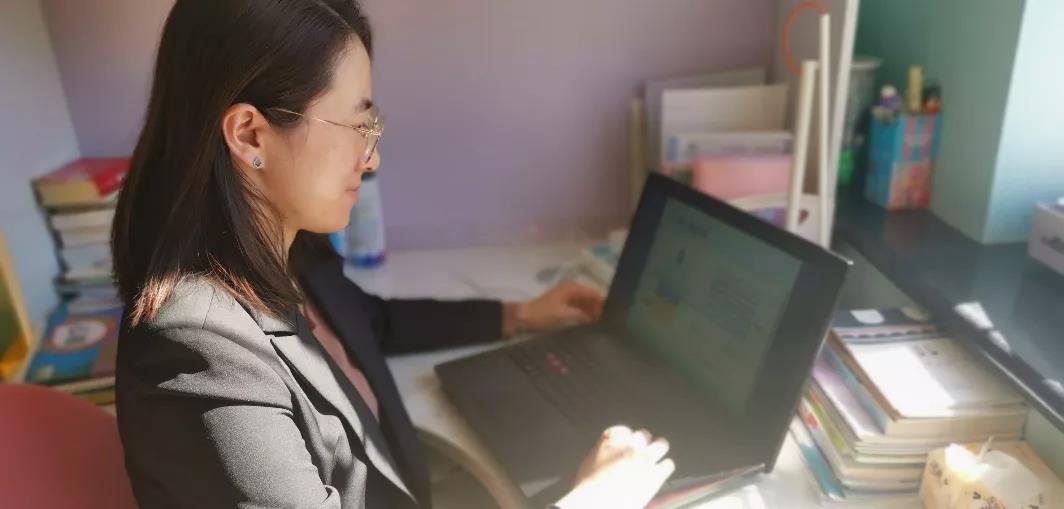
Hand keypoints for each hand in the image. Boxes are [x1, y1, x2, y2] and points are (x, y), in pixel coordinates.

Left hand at [507, 281, 603, 334]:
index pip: (594, 293)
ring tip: (601, 325)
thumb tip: (597, 318)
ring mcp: (567, 297)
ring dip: (592, 313)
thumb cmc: (544, 314)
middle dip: (598, 309)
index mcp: (572, 288)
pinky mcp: (563, 306)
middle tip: (608, 323)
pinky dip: (584, 315)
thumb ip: (583, 315)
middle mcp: (571, 289)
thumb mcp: (565, 314)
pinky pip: (578, 309)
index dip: (603, 303)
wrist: (524, 318)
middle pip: (590, 298)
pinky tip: (590, 325)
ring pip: (585, 304)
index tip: (612, 314)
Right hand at [555, 426, 675, 508]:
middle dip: (644, 443)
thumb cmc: (588, 485)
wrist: (599, 501)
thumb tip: (607, 458)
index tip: (626, 445)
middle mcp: (631, 444)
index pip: (624, 431)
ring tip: (657, 458)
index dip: (627, 439)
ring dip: (659, 451)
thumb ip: (602, 453)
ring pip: (662, 445)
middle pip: (644, 435)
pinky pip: (668, 465)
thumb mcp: (589, 461)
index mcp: (612, 439)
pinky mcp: (656, 473)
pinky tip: (660, 474)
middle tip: (641, 453)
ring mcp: (646, 457)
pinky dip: (664, 468)